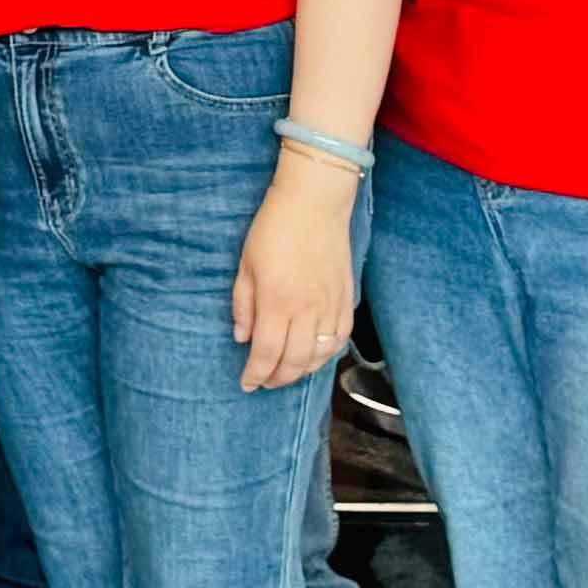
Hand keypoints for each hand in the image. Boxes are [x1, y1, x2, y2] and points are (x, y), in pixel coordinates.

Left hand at [229, 160, 358, 392]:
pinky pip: (339, 339)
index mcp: (276, 302)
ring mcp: (329, 306)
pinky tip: (314, 356)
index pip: (266, 353)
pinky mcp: (346, 299)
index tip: (246, 383)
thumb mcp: (245, 265)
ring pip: (319, 356)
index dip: (255, 374)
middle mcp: (306, 310)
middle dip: (277, 378)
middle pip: (294, 362)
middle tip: (264, 382)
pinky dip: (326, 354)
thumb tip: (242, 338)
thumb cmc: (274, 229)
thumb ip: (242, 305)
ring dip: (301, 371)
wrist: (313, 203)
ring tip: (286, 372)